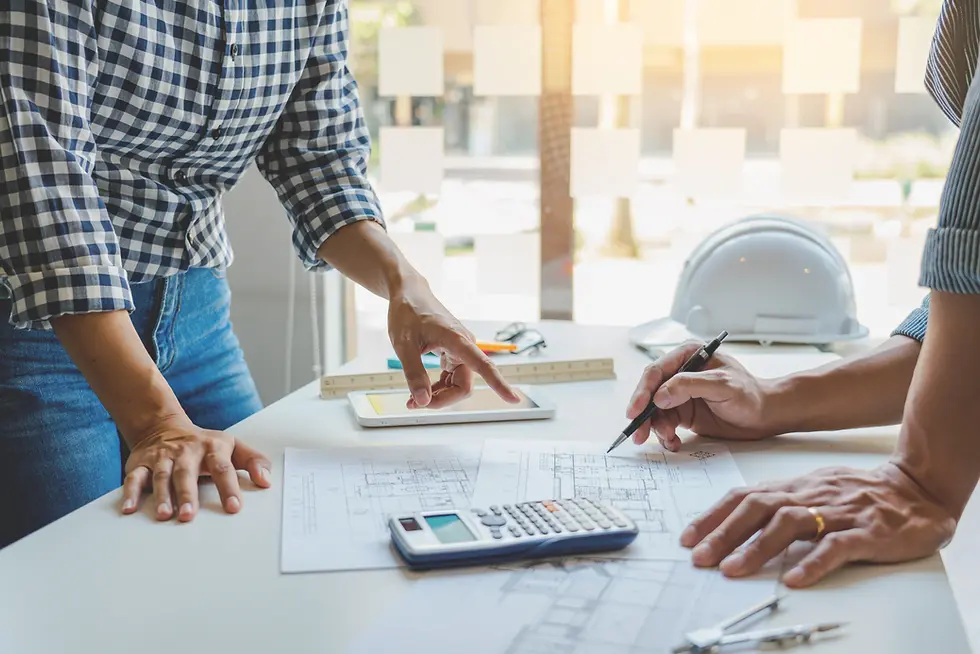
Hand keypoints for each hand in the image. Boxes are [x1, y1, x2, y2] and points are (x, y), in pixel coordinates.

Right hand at [121, 415, 271, 521]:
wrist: (164, 426)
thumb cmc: (204, 444)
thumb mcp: (232, 446)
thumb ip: (254, 461)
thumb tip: (266, 481)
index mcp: (212, 448)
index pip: (222, 467)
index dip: (228, 487)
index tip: (234, 507)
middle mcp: (186, 452)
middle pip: (187, 473)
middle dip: (187, 494)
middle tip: (188, 515)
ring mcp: (163, 457)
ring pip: (161, 476)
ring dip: (162, 496)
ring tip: (165, 515)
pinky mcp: (141, 463)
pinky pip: (134, 478)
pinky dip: (130, 493)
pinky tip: (129, 509)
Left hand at [387, 279, 519, 408]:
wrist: (409, 295)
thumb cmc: (407, 313)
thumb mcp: (404, 345)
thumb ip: (414, 374)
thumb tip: (423, 401)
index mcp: (457, 340)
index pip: (483, 366)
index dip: (499, 384)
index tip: (514, 399)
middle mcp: (464, 346)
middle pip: (464, 386)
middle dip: (442, 399)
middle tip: (414, 404)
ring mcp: (460, 351)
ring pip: (458, 384)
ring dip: (438, 396)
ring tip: (413, 400)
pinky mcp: (454, 353)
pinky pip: (451, 378)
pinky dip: (437, 388)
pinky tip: (422, 389)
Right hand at [626, 341, 773, 450]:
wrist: (764, 416)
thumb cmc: (750, 395)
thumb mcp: (722, 385)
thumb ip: (689, 386)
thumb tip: (659, 396)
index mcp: (689, 356)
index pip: (657, 371)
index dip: (643, 391)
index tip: (636, 410)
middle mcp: (681, 373)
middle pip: (650, 392)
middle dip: (643, 413)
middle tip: (638, 432)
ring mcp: (680, 394)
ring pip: (655, 411)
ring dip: (656, 427)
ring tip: (669, 439)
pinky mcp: (683, 412)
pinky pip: (665, 423)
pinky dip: (665, 435)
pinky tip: (674, 442)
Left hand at [681, 463, 956, 587]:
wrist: (916, 490)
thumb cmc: (859, 493)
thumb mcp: (812, 489)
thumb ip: (779, 501)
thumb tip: (736, 517)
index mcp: (794, 487)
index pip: (745, 496)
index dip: (714, 515)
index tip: (688, 537)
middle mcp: (809, 495)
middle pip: (758, 508)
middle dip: (724, 532)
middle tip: (700, 557)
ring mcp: (838, 512)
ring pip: (790, 524)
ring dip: (756, 548)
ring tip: (732, 569)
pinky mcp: (867, 532)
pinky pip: (837, 546)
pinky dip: (813, 561)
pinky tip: (795, 578)